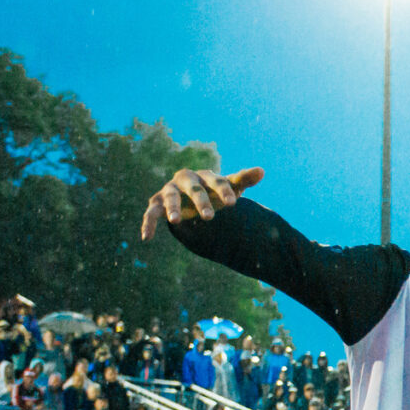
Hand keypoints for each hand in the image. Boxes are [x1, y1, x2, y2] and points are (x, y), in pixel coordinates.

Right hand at [139, 167, 262, 240]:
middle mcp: (186, 180)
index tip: (233, 204)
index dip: (224, 192)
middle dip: (201, 202)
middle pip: (194, 189)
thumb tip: (262, 171)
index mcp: (205, 176)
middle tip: (210, 218)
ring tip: (176, 221)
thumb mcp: (229, 186)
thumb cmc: (214, 190)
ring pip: (170, 198)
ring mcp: (170, 191)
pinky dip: (148, 224)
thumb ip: (243, 179)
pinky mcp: (157, 202)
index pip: (217, 182)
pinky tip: (146, 238)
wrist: (192, 192)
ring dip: (173, 208)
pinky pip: (151, 212)